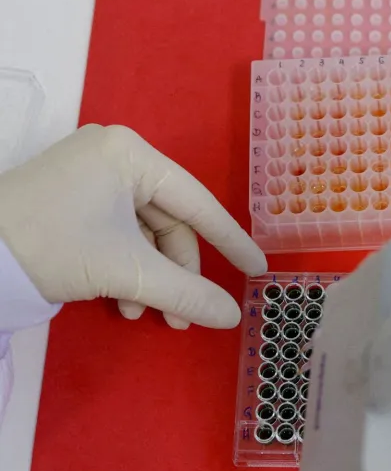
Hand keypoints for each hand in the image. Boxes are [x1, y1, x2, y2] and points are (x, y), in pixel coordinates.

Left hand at [0, 125, 266, 328]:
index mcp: (131, 154)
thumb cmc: (53, 245)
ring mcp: (90, 173)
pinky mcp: (71, 194)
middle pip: (169, 222)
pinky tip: (121, 300)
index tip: (257, 269)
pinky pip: (117, 231)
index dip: (231, 241)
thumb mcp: (127, 271)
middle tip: (185, 316)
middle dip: (176, 273)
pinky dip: (125, 267)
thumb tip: (233, 317)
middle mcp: (114, 154)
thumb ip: (188, 293)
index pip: (197, 202)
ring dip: (150, 277)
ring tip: (142, 314)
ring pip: (144, 233)